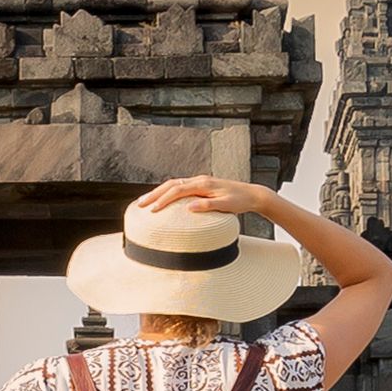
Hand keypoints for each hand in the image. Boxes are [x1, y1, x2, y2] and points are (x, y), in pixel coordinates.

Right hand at [145, 175, 274, 221]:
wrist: (252, 195)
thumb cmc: (240, 201)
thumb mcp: (226, 205)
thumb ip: (208, 206)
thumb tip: (190, 207)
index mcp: (203, 184)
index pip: (178, 190)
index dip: (163, 199)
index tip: (152, 210)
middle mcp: (199, 180)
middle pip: (171, 184)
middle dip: (154, 194)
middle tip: (139, 204)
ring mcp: (200, 182)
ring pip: (173, 184)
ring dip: (158, 192)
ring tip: (145, 202)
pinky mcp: (201, 186)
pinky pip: (180, 187)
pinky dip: (167, 192)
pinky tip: (162, 200)